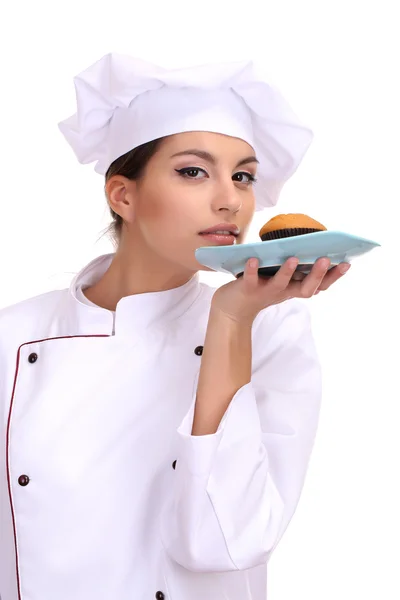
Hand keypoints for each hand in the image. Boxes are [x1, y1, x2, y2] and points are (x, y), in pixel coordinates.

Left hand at [211, 257, 350, 324]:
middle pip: (306, 288)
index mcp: (294, 287)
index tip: (346, 263)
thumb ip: (294, 267)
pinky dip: (252, 270)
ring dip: (287, 272)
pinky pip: (251, 280)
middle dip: (317, 275)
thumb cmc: (260, 287)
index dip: (333, 276)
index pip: (319, 285)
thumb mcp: (281, 279)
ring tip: (293, 258)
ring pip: (280, 284)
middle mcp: (284, 291)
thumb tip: (307, 242)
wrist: (232, 309)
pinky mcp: (247, 289)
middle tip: (326, 259)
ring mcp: (266, 291)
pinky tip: (253, 259)